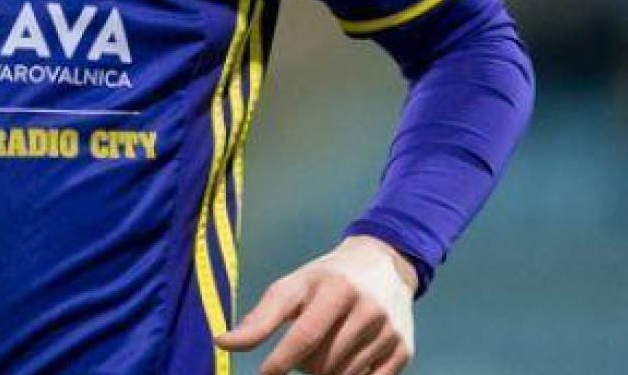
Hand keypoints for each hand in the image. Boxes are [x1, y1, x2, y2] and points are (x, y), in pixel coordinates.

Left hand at [216, 236, 416, 374]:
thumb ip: (261, 317)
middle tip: (306, 348)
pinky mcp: (403, 349)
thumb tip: (223, 343)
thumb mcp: (294, 286)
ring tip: (328, 347)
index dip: (281, 361)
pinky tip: (348, 358)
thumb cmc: (327, 278)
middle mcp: (368, 308)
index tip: (266, 373)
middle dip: (305, 364)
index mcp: (337, 289)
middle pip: (322, 362)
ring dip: (326, 371)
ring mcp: (389, 331)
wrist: (385, 264)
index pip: (306, 335)